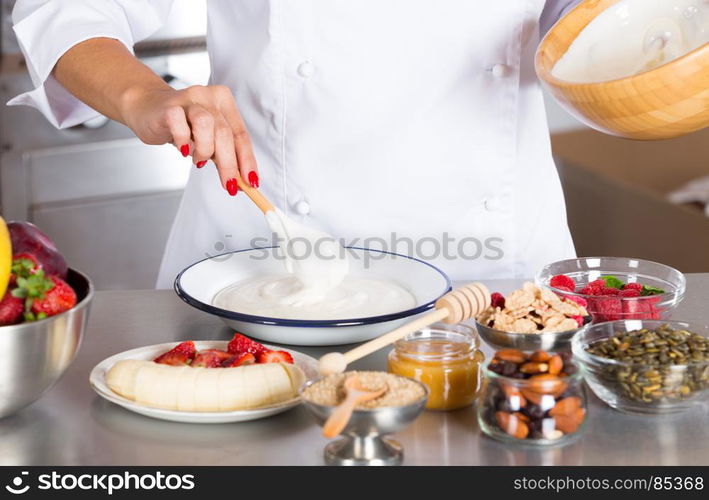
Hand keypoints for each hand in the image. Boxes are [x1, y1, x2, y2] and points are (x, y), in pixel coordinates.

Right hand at [120, 84, 257, 194]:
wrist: (146, 108)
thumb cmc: (181, 124)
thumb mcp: (208, 139)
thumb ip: (224, 155)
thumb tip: (240, 181)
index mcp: (224, 102)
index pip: (241, 135)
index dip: (247, 160)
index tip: (250, 182)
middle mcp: (209, 97)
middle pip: (226, 133)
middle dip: (229, 164)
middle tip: (229, 184)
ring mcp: (188, 99)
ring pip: (206, 125)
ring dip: (204, 150)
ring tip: (197, 159)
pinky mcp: (168, 106)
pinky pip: (179, 124)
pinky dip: (183, 141)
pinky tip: (183, 149)